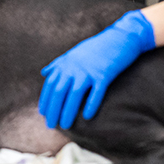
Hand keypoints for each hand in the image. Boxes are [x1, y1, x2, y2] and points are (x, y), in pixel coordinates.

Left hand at [38, 10, 154, 129]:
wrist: (120, 37)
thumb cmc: (96, 48)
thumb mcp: (74, 53)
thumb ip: (58, 63)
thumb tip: (44, 72)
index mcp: (66, 63)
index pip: (51, 84)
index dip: (46, 99)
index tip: (43, 114)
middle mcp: (75, 67)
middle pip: (59, 91)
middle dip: (53, 109)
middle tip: (51, 125)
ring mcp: (89, 70)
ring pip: (75, 94)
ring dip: (68, 111)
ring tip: (65, 125)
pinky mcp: (105, 74)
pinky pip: (96, 92)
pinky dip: (91, 104)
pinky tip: (87, 116)